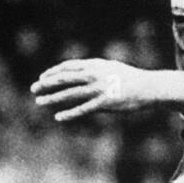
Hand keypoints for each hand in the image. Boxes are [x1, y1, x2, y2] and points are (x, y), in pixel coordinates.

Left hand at [31, 59, 152, 119]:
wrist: (149, 87)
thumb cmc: (132, 79)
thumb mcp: (112, 68)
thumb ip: (96, 69)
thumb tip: (84, 72)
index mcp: (96, 65)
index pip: (68, 67)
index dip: (53, 72)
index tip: (42, 77)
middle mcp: (94, 75)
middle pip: (65, 79)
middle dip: (47, 84)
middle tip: (33, 88)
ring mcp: (99, 89)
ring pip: (70, 94)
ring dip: (53, 98)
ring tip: (39, 102)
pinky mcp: (105, 103)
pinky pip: (83, 109)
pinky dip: (70, 113)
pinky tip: (58, 117)